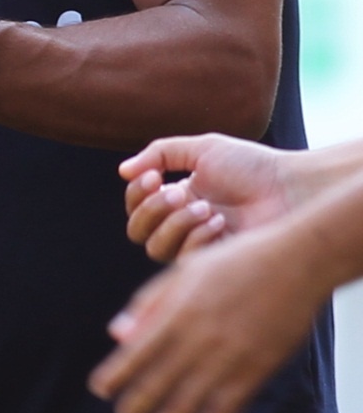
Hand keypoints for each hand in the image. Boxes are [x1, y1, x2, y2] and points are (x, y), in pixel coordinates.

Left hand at [88, 220, 330, 412]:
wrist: (293, 263)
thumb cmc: (233, 263)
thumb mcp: (182, 273)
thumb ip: (147, 305)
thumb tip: (115, 334)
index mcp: (172, 314)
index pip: (132, 355)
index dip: (113, 377)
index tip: (99, 391)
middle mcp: (194, 340)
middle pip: (155, 384)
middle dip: (136, 407)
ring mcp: (226, 358)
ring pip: (188, 404)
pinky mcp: (255, 371)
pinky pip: (228, 410)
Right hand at [121, 133, 299, 262]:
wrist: (289, 188)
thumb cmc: (251, 166)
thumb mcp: (201, 149)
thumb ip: (159, 154)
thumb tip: (122, 171)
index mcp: (176, 198)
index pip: (135, 206)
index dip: (136, 193)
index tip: (152, 175)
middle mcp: (181, 223)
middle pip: (137, 231)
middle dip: (152, 210)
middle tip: (179, 192)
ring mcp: (197, 244)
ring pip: (156, 248)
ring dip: (174, 224)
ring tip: (206, 207)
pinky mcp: (214, 262)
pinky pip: (184, 259)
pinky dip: (196, 238)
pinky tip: (220, 222)